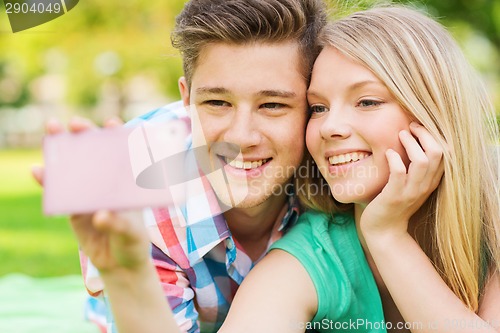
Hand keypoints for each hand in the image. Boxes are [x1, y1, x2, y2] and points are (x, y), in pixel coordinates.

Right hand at [31, 116, 151, 274]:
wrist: (118, 265)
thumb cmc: (133, 244)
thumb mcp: (132, 234)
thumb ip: (118, 224)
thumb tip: (99, 215)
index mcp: (127, 184)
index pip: (124, 154)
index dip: (118, 137)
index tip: (111, 123)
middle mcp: (108, 184)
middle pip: (96, 154)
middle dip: (85, 135)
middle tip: (75, 123)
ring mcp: (89, 194)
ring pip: (74, 167)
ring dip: (61, 149)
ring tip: (51, 130)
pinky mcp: (73, 208)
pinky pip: (59, 191)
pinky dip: (48, 181)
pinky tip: (38, 170)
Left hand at [360, 122, 443, 236]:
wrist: (384, 230)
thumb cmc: (394, 203)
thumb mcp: (411, 185)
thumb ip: (415, 168)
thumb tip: (410, 140)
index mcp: (431, 181)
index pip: (446, 154)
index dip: (435, 136)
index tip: (419, 128)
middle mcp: (425, 186)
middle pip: (438, 153)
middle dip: (425, 134)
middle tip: (410, 127)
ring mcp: (411, 192)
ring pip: (421, 161)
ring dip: (410, 144)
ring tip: (400, 135)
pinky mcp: (394, 196)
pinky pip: (399, 173)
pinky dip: (394, 159)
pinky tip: (387, 153)